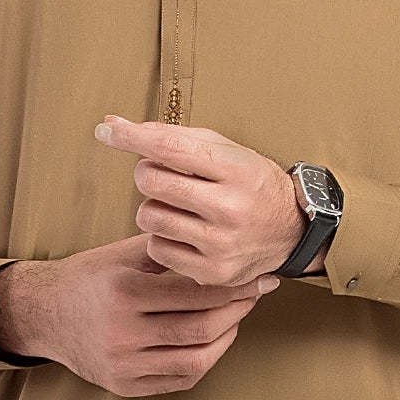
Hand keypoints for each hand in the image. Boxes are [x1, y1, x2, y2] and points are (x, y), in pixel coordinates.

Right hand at [0, 239, 276, 397]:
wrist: (45, 314)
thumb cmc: (90, 278)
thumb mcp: (122, 254)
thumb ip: (168, 250)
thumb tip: (223, 243)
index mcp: (124, 292)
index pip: (196, 293)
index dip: (234, 286)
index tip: (258, 278)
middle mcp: (121, 332)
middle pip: (200, 328)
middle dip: (237, 311)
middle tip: (254, 295)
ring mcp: (122, 364)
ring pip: (195, 359)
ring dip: (225, 338)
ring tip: (235, 317)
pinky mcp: (123, 385)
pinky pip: (179, 379)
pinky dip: (204, 360)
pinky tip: (213, 340)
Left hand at [95, 114, 303, 288]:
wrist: (292, 232)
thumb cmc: (250, 184)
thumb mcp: (224, 151)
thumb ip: (172, 137)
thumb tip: (112, 127)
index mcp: (236, 170)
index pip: (170, 148)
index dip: (131, 138)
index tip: (106, 132)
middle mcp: (230, 208)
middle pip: (151, 183)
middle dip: (148, 175)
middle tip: (163, 177)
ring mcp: (221, 244)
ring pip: (149, 217)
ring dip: (154, 209)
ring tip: (178, 208)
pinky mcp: (212, 273)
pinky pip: (157, 249)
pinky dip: (162, 239)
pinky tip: (185, 233)